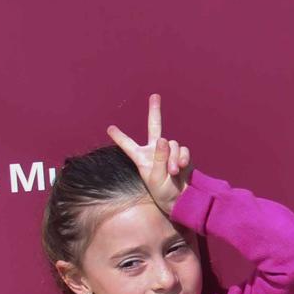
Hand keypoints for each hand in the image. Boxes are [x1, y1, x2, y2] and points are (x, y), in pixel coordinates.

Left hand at [107, 93, 192, 212]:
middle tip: (155, 96)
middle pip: (155, 126)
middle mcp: (155, 151)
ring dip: (172, 157)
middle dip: (155, 111)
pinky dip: (182, 158)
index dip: (119, 137)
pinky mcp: (181, 155)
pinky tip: (180, 167)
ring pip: (172, 144)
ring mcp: (168, 152)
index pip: (128, 145)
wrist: (180, 198)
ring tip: (172, 171)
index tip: (110, 128)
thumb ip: (158, 158)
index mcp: (141, 157)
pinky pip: (183, 150)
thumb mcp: (155, 177)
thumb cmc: (162, 192)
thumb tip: (163, 138)